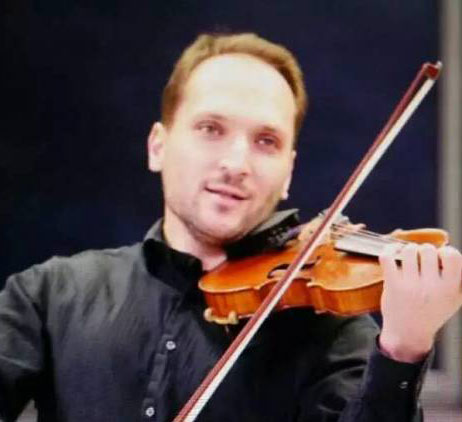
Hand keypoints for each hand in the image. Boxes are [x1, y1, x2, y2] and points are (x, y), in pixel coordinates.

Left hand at [379, 243, 461, 361]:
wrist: (408, 333)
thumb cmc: (432, 312)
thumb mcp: (454, 299)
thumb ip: (459, 278)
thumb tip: (452, 253)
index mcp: (450, 289)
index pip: (452, 256)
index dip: (445, 251)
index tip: (439, 256)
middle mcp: (431, 287)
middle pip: (428, 250)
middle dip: (423, 250)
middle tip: (421, 258)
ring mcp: (411, 286)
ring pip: (409, 251)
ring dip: (408, 250)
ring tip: (408, 256)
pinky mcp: (392, 285)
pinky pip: (388, 257)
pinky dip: (389, 249)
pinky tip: (392, 251)